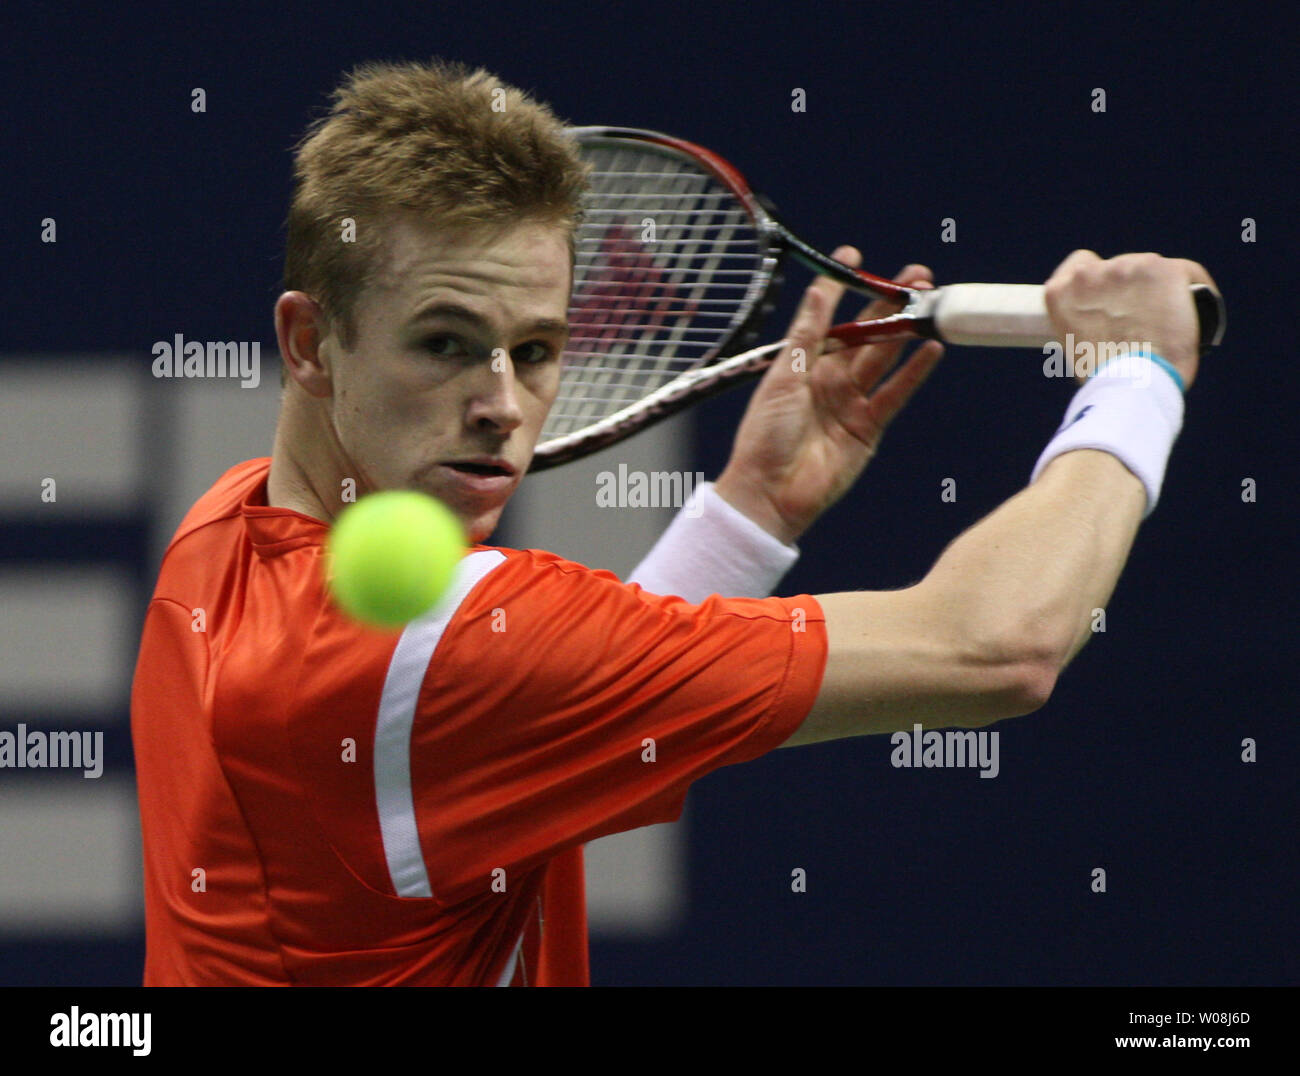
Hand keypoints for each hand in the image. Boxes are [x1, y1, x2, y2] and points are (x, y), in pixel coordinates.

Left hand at [714, 250, 943, 543]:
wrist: (771, 492)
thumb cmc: (765, 436)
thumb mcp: (784, 377)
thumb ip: (807, 334)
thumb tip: (819, 288)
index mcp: (801, 363)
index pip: (827, 316)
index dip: (842, 287)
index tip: (855, 257)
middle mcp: (828, 377)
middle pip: (865, 333)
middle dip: (889, 304)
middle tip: (916, 277)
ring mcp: (850, 401)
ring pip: (883, 357)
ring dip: (905, 330)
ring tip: (928, 303)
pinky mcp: (868, 427)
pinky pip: (895, 393)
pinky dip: (914, 372)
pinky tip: (930, 348)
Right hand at [1043, 250, 1218, 389]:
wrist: (1131, 384)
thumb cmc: (1104, 379)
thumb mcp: (1075, 346)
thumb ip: (1085, 322)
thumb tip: (1108, 323)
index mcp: (1061, 292)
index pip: (1081, 265)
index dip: (1098, 281)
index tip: (1107, 295)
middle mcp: (1092, 273)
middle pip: (1120, 267)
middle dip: (1131, 289)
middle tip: (1141, 318)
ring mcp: (1129, 268)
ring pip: (1151, 269)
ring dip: (1157, 288)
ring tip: (1167, 318)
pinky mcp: (1164, 271)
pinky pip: (1187, 273)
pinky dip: (1194, 289)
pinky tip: (1195, 306)